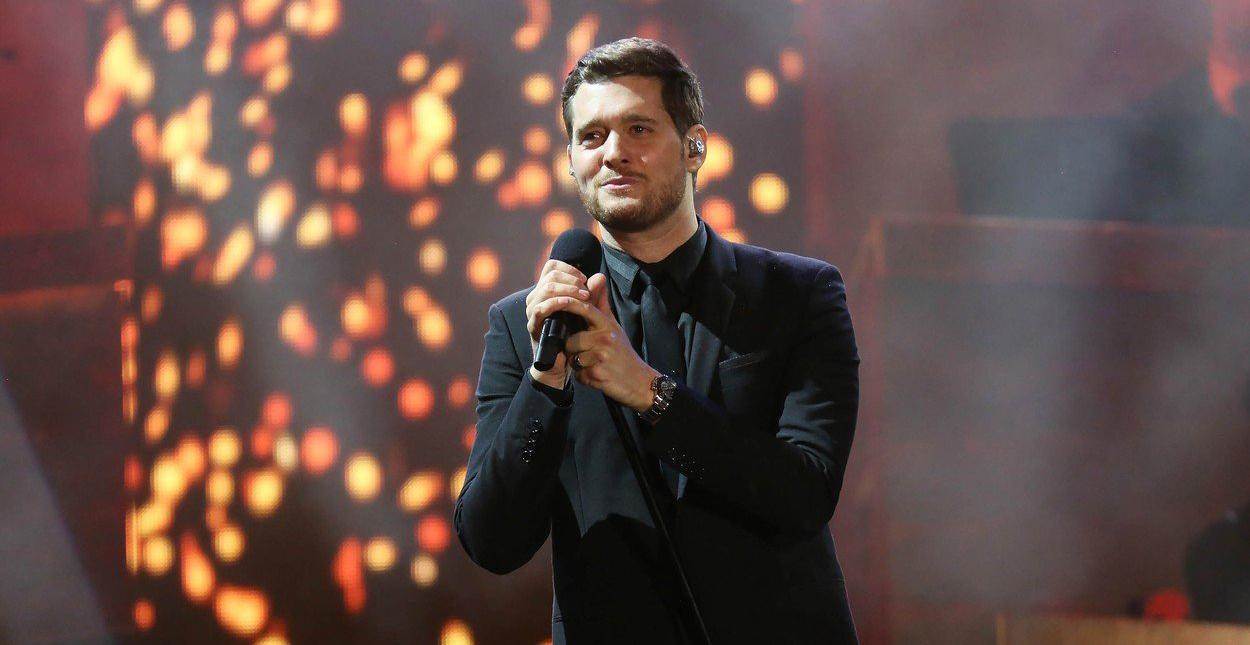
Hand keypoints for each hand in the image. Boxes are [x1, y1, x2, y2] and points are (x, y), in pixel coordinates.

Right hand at [525, 259, 591, 387]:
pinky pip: (539, 308)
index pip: (552, 267)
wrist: (562, 364)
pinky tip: (567, 304)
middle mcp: (537, 297)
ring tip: (583, 297)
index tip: (584, 279)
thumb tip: (600, 276)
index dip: (569, 268)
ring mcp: (533, 311)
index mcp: (547, 291)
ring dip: (567, 289)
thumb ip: (593, 295)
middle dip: (572, 280)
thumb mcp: (586, 312)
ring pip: (545, 288)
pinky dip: (555, 303)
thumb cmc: (573, 336)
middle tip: (587, 291)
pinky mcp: (533, 325)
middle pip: (550, 275)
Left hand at [559, 273, 659, 411]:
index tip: (556, 302)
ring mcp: (602, 357)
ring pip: (573, 357)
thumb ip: (601, 303)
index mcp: (606, 324)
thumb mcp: (613, 325)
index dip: (569, 304)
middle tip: (586, 353)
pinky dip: (583, 377)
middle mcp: (605, 338)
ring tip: (592, 364)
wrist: (639, 381)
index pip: (585, 309)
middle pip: (572, 340)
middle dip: (573, 349)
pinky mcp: (597, 375)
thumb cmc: (622, 351)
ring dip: (577, 364)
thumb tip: (597, 276)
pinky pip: (578, 374)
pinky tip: (596, 375)